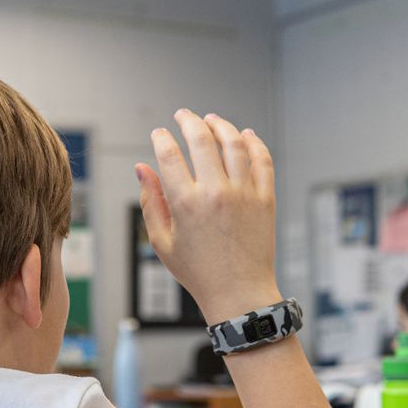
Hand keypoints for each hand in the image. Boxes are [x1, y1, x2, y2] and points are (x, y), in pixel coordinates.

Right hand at [135, 110, 280, 324]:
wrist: (239, 292)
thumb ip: (150, 201)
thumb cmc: (198, 271)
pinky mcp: (266, 199)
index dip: (162, 138)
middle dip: (189, 121)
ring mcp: (245, 194)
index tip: (159, 134)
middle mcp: (217, 193)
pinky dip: (254, 143)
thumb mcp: (163, 241)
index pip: (170, 155)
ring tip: (212, 119)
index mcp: (186, 203)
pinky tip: (245, 135)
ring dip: (221, 126)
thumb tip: (141, 168)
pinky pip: (263, 161)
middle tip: (183, 115)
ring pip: (234, 144)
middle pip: (202, 140)